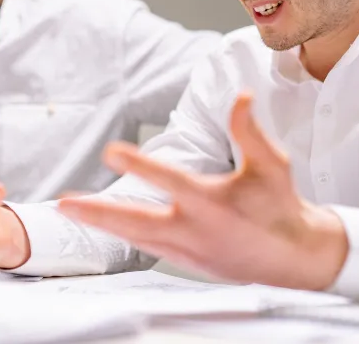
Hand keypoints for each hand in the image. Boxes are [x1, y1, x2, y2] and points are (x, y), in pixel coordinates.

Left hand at [58, 93, 348, 290]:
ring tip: (70, 208)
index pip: (171, 181)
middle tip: (66, 203)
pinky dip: (122, 236)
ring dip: (101, 223)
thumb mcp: (274, 164)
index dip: (141, 165)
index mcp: (214, 202)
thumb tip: (241, 96)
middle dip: (100, 212)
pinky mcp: (186, 262)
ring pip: (135, 238)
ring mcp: (188, 251)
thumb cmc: (280, 206)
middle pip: (137, 222)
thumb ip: (250, 131)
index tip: (112, 151)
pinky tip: (103, 225)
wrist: (292, 257)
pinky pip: (146, 248)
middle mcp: (196, 229)